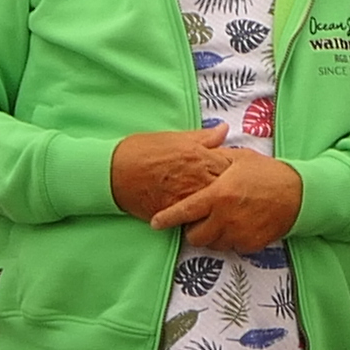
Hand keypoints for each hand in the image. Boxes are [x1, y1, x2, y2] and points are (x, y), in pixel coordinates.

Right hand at [107, 128, 228, 219]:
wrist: (113, 173)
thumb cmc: (142, 151)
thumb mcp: (174, 138)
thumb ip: (203, 137)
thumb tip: (224, 130)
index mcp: (201, 157)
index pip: (232, 166)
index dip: (236, 169)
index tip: (236, 171)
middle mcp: (198, 179)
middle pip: (228, 188)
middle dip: (231, 188)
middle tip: (232, 190)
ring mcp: (189, 199)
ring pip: (215, 206)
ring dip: (218, 205)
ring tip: (218, 203)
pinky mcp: (177, 214)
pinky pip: (197, 218)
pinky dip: (201, 217)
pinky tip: (201, 214)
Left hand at [152, 146, 307, 255]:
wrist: (299, 194)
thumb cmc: (267, 173)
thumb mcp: (239, 159)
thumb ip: (214, 159)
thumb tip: (197, 152)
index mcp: (218, 195)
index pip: (184, 211)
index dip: (167, 219)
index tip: (156, 223)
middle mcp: (225, 217)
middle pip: (195, 237)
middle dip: (194, 230)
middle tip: (201, 219)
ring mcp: (238, 233)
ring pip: (212, 245)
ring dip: (212, 236)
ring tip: (222, 220)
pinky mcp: (251, 245)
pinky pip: (231, 248)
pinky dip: (230, 240)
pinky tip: (239, 225)